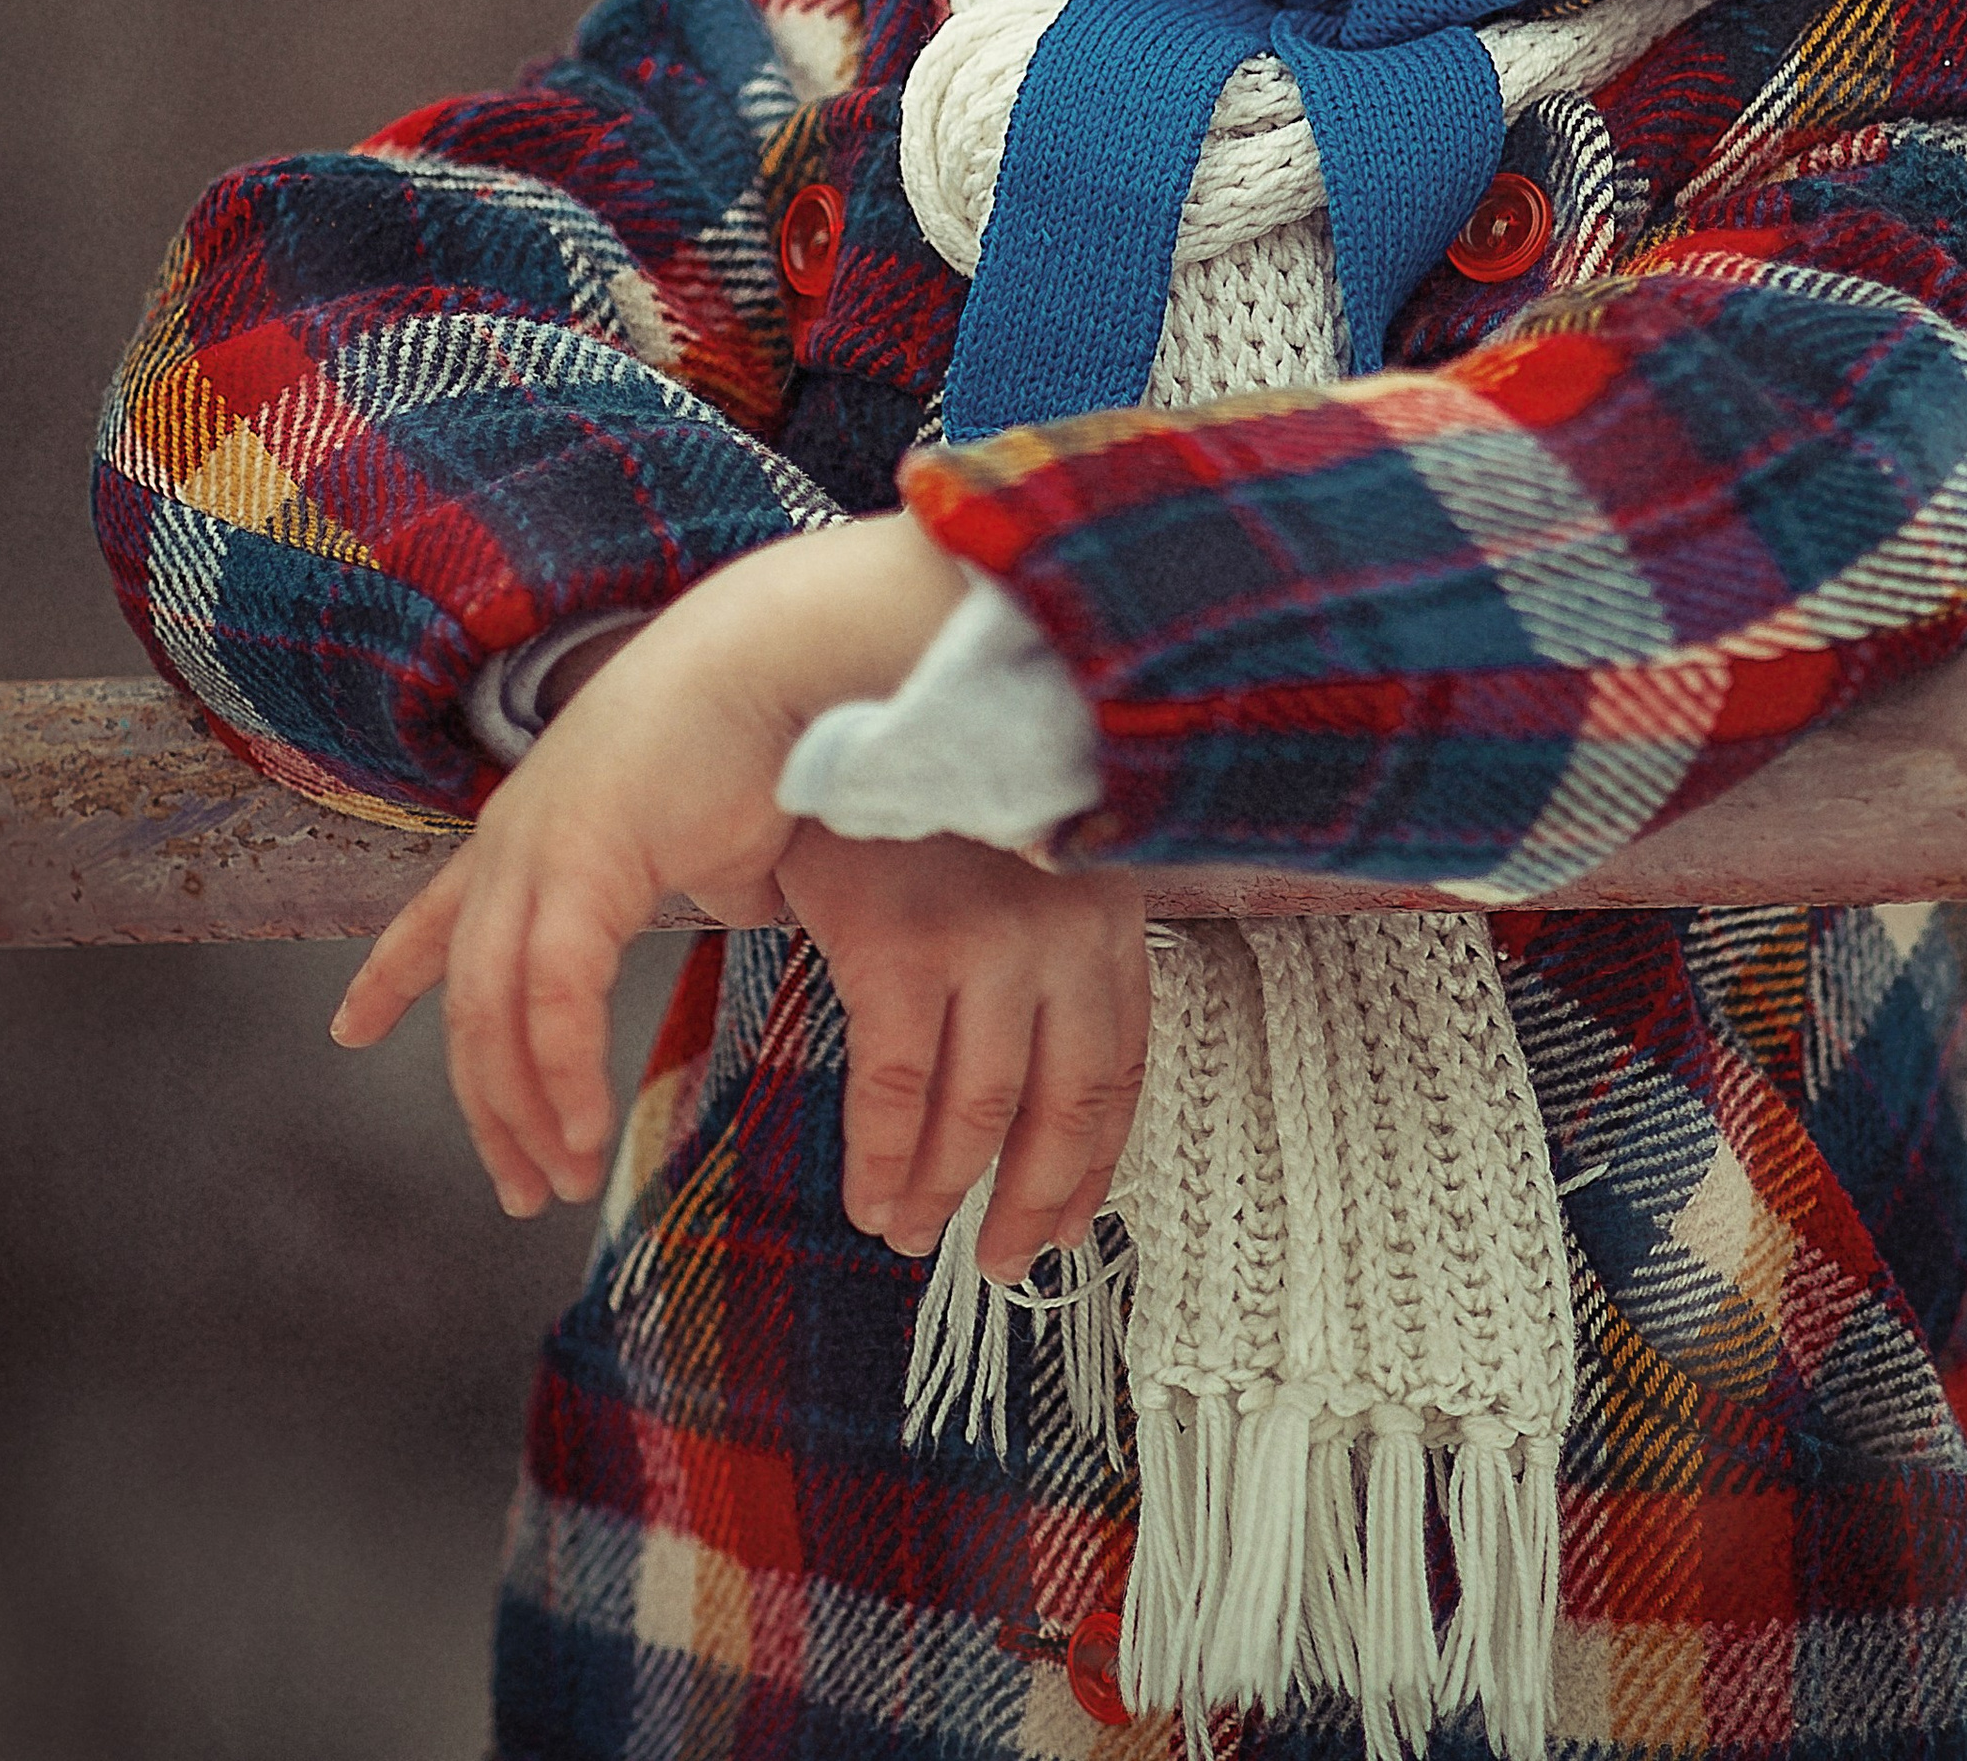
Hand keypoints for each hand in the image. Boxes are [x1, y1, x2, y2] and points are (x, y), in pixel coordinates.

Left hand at [332, 513, 967, 1214]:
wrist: (786, 657)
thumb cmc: (766, 733)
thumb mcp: (713, 830)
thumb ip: (697, 876)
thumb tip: (740, 903)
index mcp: (536, 825)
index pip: (438, 914)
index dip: (391, 974)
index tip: (349, 1028)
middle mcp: (514, 838)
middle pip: (469, 1002)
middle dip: (487, 1104)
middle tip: (520, 1186)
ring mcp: (538, 849)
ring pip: (496, 1015)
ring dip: (525, 1112)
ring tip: (561, 1181)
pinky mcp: (579, 865)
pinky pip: (552, 1001)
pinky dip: (564, 1076)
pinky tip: (589, 1133)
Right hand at [778, 825, 1149, 1282]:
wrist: (847, 708)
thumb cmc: (924, 792)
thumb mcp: (1018, 864)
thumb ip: (1042, 953)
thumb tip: (1026, 1088)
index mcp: (1104, 909)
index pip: (1119, 1069)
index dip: (1092, 1162)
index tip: (1069, 1221)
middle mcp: (1064, 929)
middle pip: (1063, 1107)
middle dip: (1030, 1201)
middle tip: (1001, 1258)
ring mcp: (988, 940)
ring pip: (977, 1113)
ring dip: (942, 1194)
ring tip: (911, 1233)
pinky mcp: (903, 947)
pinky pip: (896, 1092)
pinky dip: (881, 1160)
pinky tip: (869, 1193)